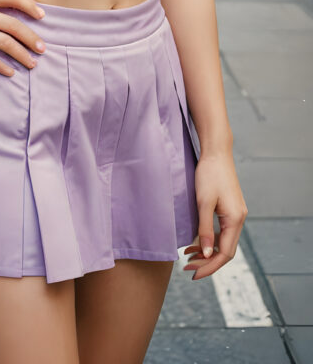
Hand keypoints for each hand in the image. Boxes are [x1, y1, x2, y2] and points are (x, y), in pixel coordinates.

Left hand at [183, 152, 247, 279]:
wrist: (216, 152)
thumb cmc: (209, 174)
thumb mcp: (204, 202)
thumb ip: (205, 229)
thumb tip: (207, 254)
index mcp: (235, 219)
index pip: (225, 253)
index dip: (210, 266)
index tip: (194, 274)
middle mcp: (239, 219)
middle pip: (225, 250)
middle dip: (207, 262)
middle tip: (187, 269)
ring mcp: (235, 214)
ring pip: (223, 242)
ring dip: (207, 252)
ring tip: (188, 258)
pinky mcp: (229, 208)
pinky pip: (221, 231)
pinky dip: (209, 239)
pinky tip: (195, 243)